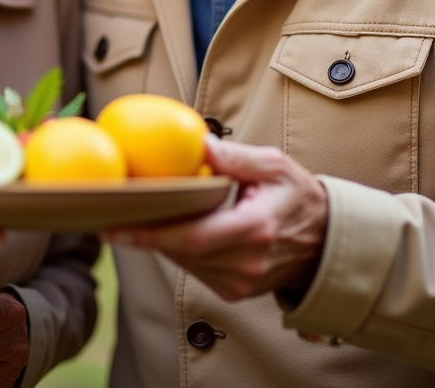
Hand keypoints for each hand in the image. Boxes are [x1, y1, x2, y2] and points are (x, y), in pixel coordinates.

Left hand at [102, 136, 328, 300]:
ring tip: (133, 215)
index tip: (114, 226)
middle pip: (181, 250)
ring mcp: (242, 281)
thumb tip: (201, 143)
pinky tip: (168, 227)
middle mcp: (247, 262)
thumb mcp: (273, 165)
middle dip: (145, 232)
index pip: (192, 236)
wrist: (325, 240)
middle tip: (108, 213)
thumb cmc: (297, 195)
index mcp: (254, 228)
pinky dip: (179, 248)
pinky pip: (195, 269)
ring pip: (184, 261)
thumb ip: (236, 156)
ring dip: (160, 239)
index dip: (150, 234)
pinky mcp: (236, 291)